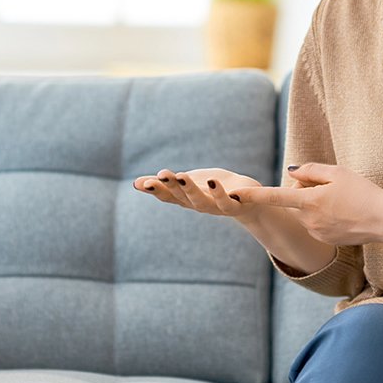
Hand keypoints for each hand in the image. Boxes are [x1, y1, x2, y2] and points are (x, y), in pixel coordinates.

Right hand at [132, 167, 262, 220]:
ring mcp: (216, 207)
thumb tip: (135, 183)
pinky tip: (213, 181)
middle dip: (170, 186)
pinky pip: (226, 202)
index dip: (155, 190)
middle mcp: (198, 205)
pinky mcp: (235, 206)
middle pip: (182, 198)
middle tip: (160, 174)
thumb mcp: (187, 184)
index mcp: (186, 199)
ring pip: (201, 202)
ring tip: (182, 175)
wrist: (247, 201)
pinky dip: (220, 194)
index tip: (140, 183)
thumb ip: (163, 184)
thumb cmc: (212, 190)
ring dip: (191, 190)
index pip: (167, 196)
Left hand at [231, 163, 382, 245]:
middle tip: (330, 186)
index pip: (274, 196)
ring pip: (305, 212)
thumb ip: (310, 170)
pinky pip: (315, 223)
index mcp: (309, 201)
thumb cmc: (364, 193)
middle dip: (304, 190)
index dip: (252, 195)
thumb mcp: (338, 173)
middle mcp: (308, 220)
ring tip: (342, 201)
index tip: (232, 194)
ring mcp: (316, 232)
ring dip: (314, 203)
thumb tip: (290, 173)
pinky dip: (324, 216)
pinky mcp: (324, 240)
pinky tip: (344, 214)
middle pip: (294, 199)